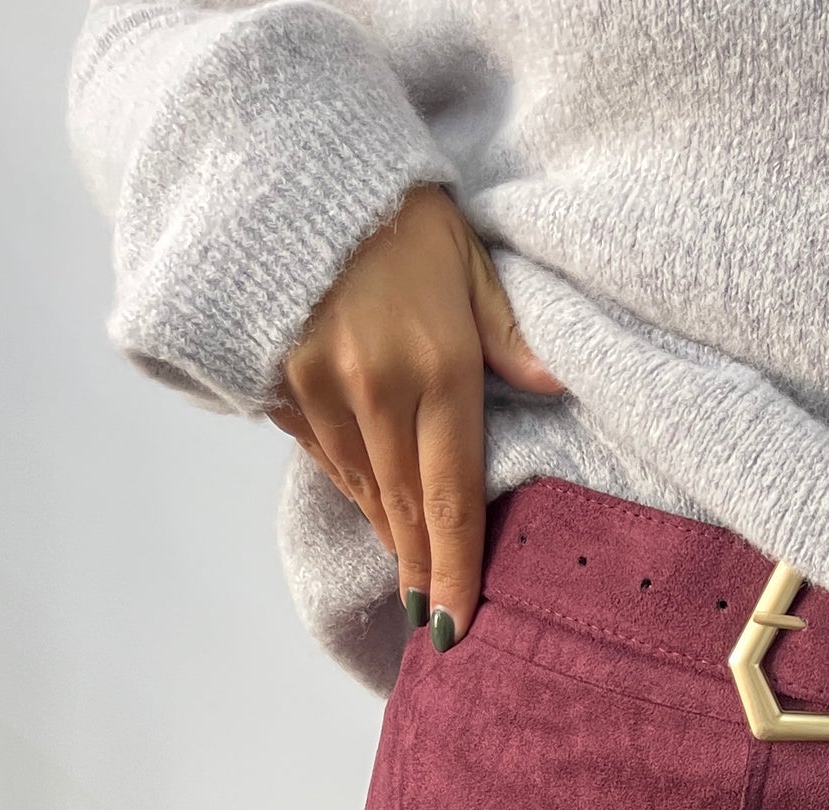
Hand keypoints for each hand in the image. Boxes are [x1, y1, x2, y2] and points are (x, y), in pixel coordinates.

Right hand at [269, 184, 563, 645]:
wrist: (285, 163)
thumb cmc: (394, 210)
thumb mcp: (467, 259)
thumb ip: (506, 333)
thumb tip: (551, 386)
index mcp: (436, 370)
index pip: (452, 500)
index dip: (456, 571)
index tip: (457, 627)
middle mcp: (374, 393)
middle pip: (405, 511)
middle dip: (421, 572)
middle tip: (436, 621)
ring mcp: (318, 391)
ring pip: (362, 490)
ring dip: (389, 534)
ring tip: (410, 575)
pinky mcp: (277, 382)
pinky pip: (321, 454)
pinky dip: (351, 484)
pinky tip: (371, 506)